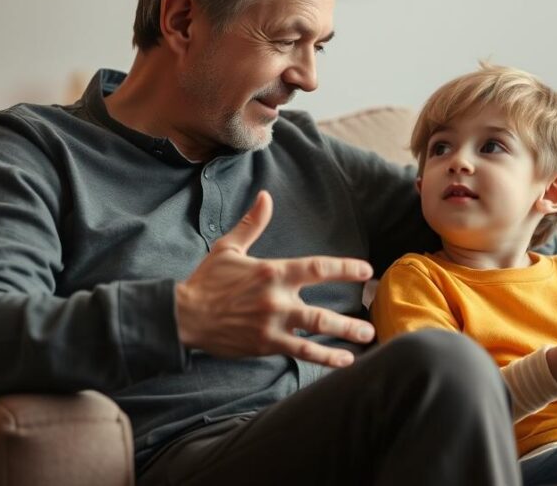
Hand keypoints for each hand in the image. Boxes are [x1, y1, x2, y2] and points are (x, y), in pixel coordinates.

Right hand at [175, 191, 375, 367]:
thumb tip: (265, 196)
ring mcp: (272, 325)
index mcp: (272, 271)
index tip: (366, 271)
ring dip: (343, 337)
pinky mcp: (265, 344)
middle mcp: (276, 299)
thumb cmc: (207, 280)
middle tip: (372, 322)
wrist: (184, 315)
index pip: (317, 268)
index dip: (345, 269)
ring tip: (365, 339)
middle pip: (322, 310)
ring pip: (315, 333)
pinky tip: (342, 361)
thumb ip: (253, 224)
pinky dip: (323, 357)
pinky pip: (300, 352)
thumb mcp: (229, 248)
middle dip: (350, 319)